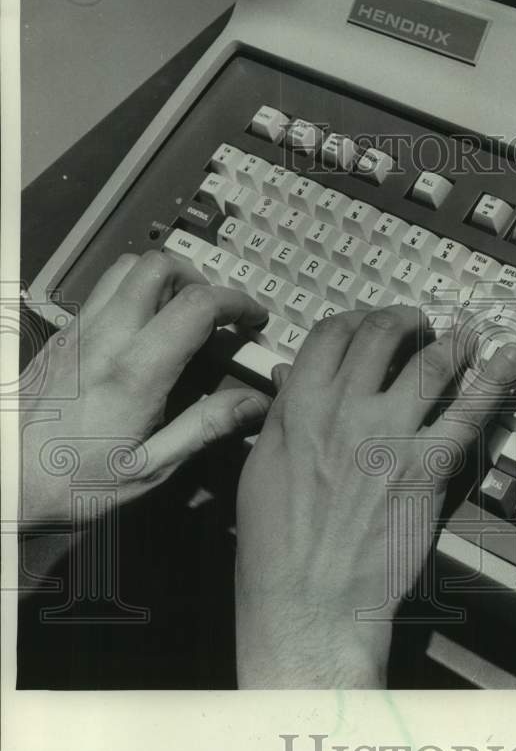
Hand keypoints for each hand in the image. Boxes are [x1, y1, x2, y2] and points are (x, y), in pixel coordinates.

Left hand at [19, 251, 272, 526]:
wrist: (0, 481)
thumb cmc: (69, 484)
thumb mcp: (148, 468)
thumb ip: (205, 427)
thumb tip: (255, 402)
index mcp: (134, 372)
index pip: (196, 304)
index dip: (236, 302)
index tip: (253, 319)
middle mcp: (104, 338)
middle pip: (157, 267)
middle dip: (199, 279)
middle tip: (217, 312)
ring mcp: (76, 332)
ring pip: (125, 270)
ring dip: (163, 280)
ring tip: (181, 316)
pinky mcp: (60, 338)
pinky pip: (102, 294)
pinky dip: (135, 296)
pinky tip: (145, 336)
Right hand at [234, 305, 515, 687]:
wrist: (310, 600)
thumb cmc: (277, 544)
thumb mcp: (261, 468)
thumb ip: (282, 415)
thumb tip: (290, 377)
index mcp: (299, 406)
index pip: (332, 333)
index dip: (357, 320)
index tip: (371, 325)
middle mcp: (345, 409)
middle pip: (383, 335)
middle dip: (406, 320)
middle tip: (421, 325)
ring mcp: (390, 435)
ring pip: (430, 364)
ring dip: (453, 341)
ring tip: (464, 336)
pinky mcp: (427, 467)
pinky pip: (467, 413)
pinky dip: (494, 380)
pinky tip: (511, 358)